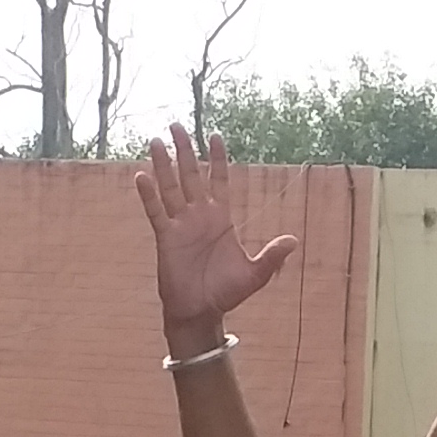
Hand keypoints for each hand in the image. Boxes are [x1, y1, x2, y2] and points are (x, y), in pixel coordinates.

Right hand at [134, 127, 301, 349]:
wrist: (201, 312)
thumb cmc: (226, 293)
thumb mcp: (256, 274)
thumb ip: (273, 256)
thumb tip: (294, 240)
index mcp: (221, 218)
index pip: (220, 180)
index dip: (218, 158)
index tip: (215, 135)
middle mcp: (199, 216)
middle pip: (191, 175)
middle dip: (186, 150)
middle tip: (177, 125)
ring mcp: (180, 225)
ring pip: (170, 187)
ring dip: (163, 165)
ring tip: (156, 141)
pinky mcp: (166, 238)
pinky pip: (156, 212)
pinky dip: (149, 195)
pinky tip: (141, 176)